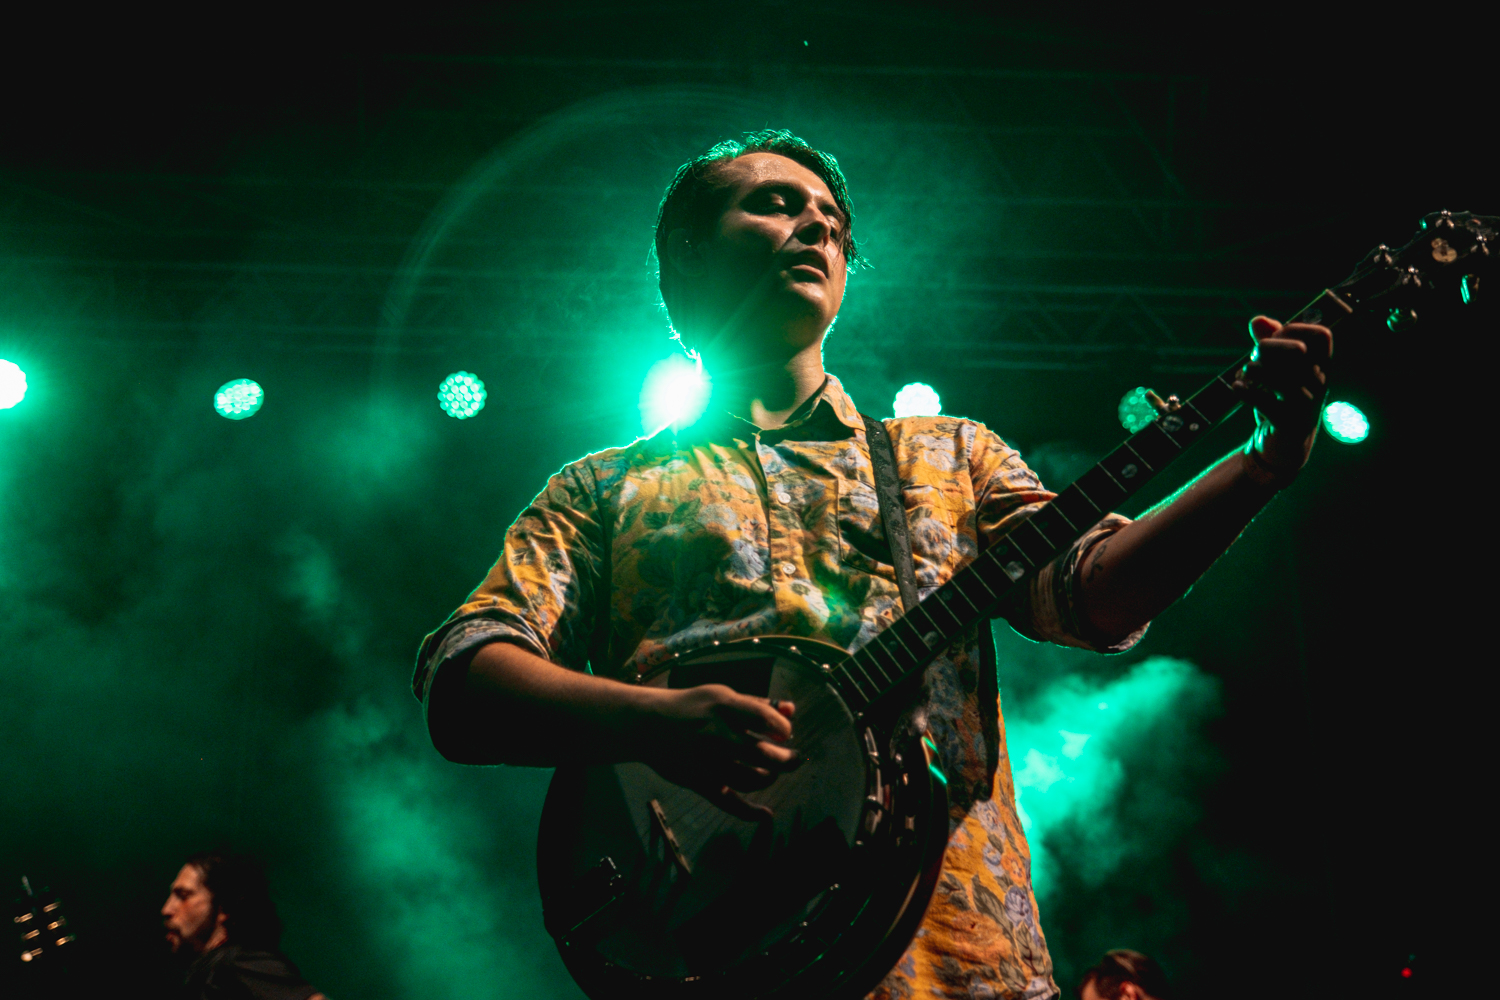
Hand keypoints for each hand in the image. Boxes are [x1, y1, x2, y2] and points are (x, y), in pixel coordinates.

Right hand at [636, 684, 797, 821]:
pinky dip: (750, 813)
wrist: (647, 724)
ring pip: (751, 779)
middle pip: (762, 754)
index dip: (782, 728)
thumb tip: (790, 710)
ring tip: (771, 772)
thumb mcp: (722, 696)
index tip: (784, 733)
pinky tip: (766, 814)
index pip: (764, 718)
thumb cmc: (691, 706)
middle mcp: (717, 735)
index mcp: (724, 708)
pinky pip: (728, 802)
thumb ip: (757, 703)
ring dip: (769, 777)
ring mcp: (708, 762)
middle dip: (786, 760)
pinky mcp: (700, 782)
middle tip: (794, 759)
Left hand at [1233, 315, 1331, 483]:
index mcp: (1322, 366)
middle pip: (1298, 353)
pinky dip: (1247, 392)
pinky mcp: (1287, 423)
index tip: (1276, 334)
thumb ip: (1269, 341)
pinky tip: (1237, 387)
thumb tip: (1257, 320)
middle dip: (1269, 348)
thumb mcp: (1277, 368)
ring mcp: (1306, 405)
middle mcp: (1319, 383)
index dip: (1295, 329)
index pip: (1322, 336)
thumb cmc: (1281, 399)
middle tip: (1254, 353)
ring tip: (1246, 372)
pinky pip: (1266, 403)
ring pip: (1282, 379)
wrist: (1283, 445)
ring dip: (1256, 370)